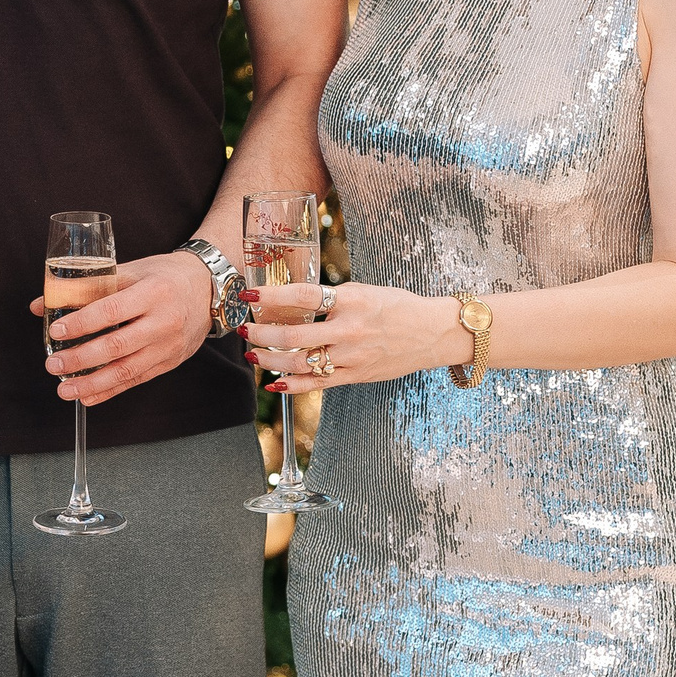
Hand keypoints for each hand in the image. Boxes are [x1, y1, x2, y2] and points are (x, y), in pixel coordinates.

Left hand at [33, 249, 209, 405]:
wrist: (209, 290)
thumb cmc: (166, 276)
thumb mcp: (133, 270)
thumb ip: (88, 285)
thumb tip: (43, 303)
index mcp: (154, 292)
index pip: (112, 310)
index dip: (82, 323)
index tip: (57, 331)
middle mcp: (164, 321)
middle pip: (117, 346)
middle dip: (81, 359)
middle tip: (54, 364)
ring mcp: (168, 346)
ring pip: (126, 371)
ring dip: (92, 384)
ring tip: (65, 389)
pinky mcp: (169, 363)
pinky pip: (136, 381)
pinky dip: (110, 391)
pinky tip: (88, 396)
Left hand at [245, 280, 468, 387]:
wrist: (432, 333)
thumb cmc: (397, 307)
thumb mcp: (365, 291)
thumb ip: (332, 297)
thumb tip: (294, 299)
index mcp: (352, 301)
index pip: (304, 296)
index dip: (273, 296)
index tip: (250, 295)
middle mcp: (350, 330)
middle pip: (295, 335)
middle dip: (262, 333)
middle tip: (244, 329)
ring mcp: (352, 357)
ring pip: (301, 363)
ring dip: (270, 359)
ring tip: (252, 354)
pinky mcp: (355, 376)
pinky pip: (317, 383)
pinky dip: (291, 385)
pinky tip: (273, 382)